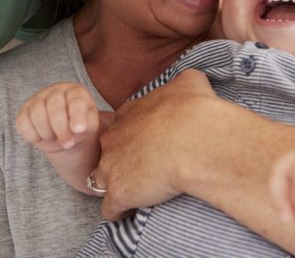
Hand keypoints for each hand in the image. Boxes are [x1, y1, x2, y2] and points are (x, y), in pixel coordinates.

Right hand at [15, 83, 99, 154]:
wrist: (66, 133)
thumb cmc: (80, 126)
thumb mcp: (90, 125)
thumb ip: (87, 124)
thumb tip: (78, 128)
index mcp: (76, 92)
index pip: (76, 100)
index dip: (77, 115)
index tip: (79, 130)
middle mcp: (56, 91)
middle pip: (54, 107)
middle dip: (61, 129)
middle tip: (68, 143)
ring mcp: (38, 99)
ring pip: (37, 115)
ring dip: (47, 134)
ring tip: (55, 138)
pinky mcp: (24, 111)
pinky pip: (23, 124)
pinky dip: (33, 136)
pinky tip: (42, 137)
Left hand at [94, 69, 219, 219]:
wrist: (194, 139)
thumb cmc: (194, 110)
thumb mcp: (189, 83)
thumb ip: (184, 82)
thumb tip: (190, 81)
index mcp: (129, 115)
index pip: (121, 127)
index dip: (133, 138)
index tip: (148, 146)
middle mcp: (114, 139)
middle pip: (108, 152)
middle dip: (121, 161)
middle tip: (145, 170)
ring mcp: (112, 167)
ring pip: (100, 180)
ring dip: (116, 186)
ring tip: (136, 194)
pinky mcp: (118, 193)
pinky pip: (109, 209)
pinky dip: (119, 211)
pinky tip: (133, 211)